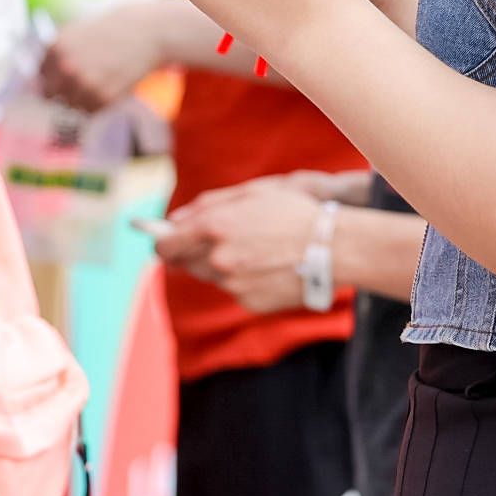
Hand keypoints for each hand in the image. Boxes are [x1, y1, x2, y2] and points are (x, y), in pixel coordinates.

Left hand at [37, 0, 172, 113]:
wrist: (143, 34)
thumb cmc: (110, 32)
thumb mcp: (75, 34)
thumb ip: (55, 54)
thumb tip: (35, 77)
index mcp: (55, 49)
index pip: (38, 76)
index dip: (49, 77)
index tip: (58, 78)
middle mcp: (66, 68)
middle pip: (49, 95)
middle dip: (60, 91)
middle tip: (77, 84)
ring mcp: (84, 85)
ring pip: (70, 105)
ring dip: (80, 98)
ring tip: (97, 82)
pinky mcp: (102, 98)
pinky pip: (89, 111)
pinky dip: (96, 104)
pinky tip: (107, 86)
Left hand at [145, 174, 339, 312]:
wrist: (334, 248)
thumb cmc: (294, 212)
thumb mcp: (252, 193)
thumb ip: (208, 204)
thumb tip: (174, 220)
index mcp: (214, 227)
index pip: (166, 245)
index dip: (161, 243)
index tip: (162, 242)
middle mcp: (218, 259)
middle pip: (185, 264)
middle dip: (193, 253)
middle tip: (216, 242)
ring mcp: (233, 284)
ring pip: (212, 276)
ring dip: (222, 265)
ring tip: (255, 251)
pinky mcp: (249, 302)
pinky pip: (235, 291)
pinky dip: (245, 280)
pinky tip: (269, 267)